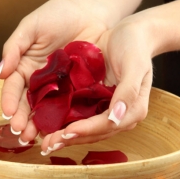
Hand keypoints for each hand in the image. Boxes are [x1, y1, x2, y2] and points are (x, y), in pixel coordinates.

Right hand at [0, 0, 108, 142]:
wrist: (90, 13)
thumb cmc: (58, 15)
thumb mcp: (32, 26)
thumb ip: (14, 47)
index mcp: (24, 67)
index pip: (13, 88)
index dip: (10, 101)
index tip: (8, 113)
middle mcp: (38, 82)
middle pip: (27, 105)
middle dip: (23, 120)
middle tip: (21, 133)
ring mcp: (57, 89)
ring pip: (45, 111)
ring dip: (39, 126)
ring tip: (34, 139)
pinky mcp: (76, 92)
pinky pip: (68, 108)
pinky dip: (62, 121)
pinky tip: (58, 131)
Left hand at [39, 16, 154, 153]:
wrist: (130, 34)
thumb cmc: (135, 46)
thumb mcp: (135, 64)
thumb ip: (128, 91)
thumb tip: (117, 117)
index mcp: (132, 110)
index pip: (106, 125)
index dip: (86, 131)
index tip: (66, 133)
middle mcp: (118, 115)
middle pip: (93, 133)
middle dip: (70, 139)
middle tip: (47, 144)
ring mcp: (105, 110)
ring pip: (84, 129)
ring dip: (64, 136)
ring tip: (44, 141)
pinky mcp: (93, 103)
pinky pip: (77, 116)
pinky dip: (63, 122)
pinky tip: (46, 124)